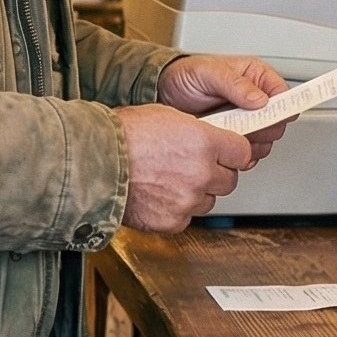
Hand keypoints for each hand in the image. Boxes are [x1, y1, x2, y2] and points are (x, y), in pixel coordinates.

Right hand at [113, 104, 253, 232]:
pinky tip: (158, 195)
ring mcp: (188, 200)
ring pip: (208, 200)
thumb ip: (196, 131)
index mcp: (203, 142)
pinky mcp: (173, 221)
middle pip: (229, 180)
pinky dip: (176, 209)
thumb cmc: (121, 136)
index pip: (242, 152)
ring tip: (169, 180)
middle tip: (192, 166)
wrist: (93, 162)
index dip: (232, 152)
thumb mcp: (165, 116)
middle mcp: (201, 173)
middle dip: (215, 173)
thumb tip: (209, 138)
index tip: (226, 153)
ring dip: (196, 192)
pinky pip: (186, 217)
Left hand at [156, 55, 291, 162]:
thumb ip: (235, 84)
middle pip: (278, 122)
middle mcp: (256, 100)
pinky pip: (249, 153)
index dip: (282, 106)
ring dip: (250, 143)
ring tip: (228, 132)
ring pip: (266, 141)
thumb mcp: (208, 73)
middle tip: (242, 124)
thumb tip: (260, 99)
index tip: (271, 115)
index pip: (283, 94)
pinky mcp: (235, 138)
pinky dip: (239, 154)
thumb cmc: (185, 76)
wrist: (163, 94)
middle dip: (262, 128)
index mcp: (256, 77)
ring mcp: (246, 121)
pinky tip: (224, 145)